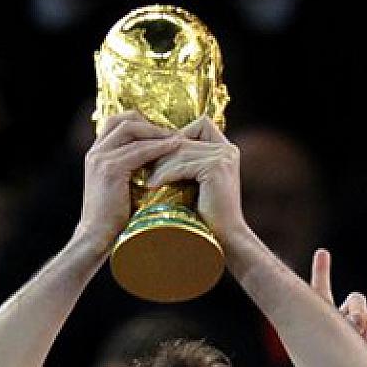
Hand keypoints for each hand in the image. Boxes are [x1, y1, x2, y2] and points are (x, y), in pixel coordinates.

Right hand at [77, 111, 182, 256]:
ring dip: (158, 132)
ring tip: (179, 139)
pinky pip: (140, 150)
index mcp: (96, 155)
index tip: (163, 133)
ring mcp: (102, 159)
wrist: (96, 237)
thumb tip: (158, 166)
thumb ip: (131, 173)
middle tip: (174, 133)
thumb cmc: (112, 221)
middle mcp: (96, 152)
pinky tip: (176, 148)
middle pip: (125, 120)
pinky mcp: (111, 169)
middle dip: (151, 123)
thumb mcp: (120, 189)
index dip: (142, 124)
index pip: (118, 123)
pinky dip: (159, 147)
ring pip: (133, 130)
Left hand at [146, 114, 245, 245]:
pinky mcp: (216, 167)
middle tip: (140, 165)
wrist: (223, 240)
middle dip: (160, 153)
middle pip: (183, 139)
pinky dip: (164, 175)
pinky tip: (152, 186)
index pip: (199, 125)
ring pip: (179, 152)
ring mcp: (223, 157)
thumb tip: (154, 152)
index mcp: (226, 149)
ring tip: (144, 180)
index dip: (175, 138)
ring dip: (159, 166)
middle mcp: (227, 149)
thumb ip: (186, 165)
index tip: (157, 156)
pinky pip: (182, 165)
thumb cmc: (206, 218)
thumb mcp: (196, 185)